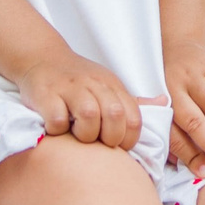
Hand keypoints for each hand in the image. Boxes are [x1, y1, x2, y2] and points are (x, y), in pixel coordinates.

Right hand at [16, 54, 142, 150]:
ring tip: (78, 135)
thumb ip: (131, 101)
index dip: (130, 138)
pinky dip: (58, 130)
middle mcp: (93, 84)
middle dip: (110, 137)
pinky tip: (56, 129)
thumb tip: (163, 103)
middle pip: (115, 115)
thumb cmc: (78, 79)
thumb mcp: (107, 85)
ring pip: (89, 116)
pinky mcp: (46, 95)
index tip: (119, 147)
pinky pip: (57, 120)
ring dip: (86, 134)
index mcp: (112, 86)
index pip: (133, 116)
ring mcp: (70, 88)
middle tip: (98, 142)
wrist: (41, 57)